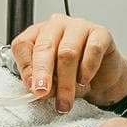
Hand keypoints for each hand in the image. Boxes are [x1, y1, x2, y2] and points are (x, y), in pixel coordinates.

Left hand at [11, 14, 126, 113]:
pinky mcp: (101, 33)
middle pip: (44, 47)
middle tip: (43, 93)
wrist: (104, 78)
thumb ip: (45, 83)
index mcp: (38, 34)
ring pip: (68, 52)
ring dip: (66, 81)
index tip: (30, 87)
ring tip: (66, 100)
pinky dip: (87, 68)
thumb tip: (40, 90)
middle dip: (42, 73)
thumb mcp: (54, 82)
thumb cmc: (74, 75)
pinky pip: (93, 49)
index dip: (25, 67)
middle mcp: (56, 25)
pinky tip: (84, 80)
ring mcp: (79, 26)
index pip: (23, 44)